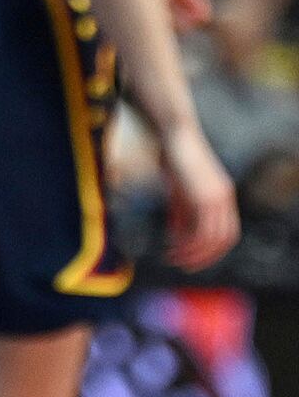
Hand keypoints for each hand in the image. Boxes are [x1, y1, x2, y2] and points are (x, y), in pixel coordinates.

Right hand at [158, 119, 239, 270]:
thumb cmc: (173, 154)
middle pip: (224, 240)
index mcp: (222, 194)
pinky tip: (172, 245)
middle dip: (204, 257)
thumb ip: (180, 211)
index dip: (211, 248)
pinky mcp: (204, 197)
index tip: (191, 257)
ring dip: (193, 253)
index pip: (225, 232)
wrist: (174, 131)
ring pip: (212, 239)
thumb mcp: (177, 187)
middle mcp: (224, 198)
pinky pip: (200, 230)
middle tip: (184, 265)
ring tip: (173, 258)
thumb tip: (178, 236)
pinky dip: (187, 243)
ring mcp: (217, 198)